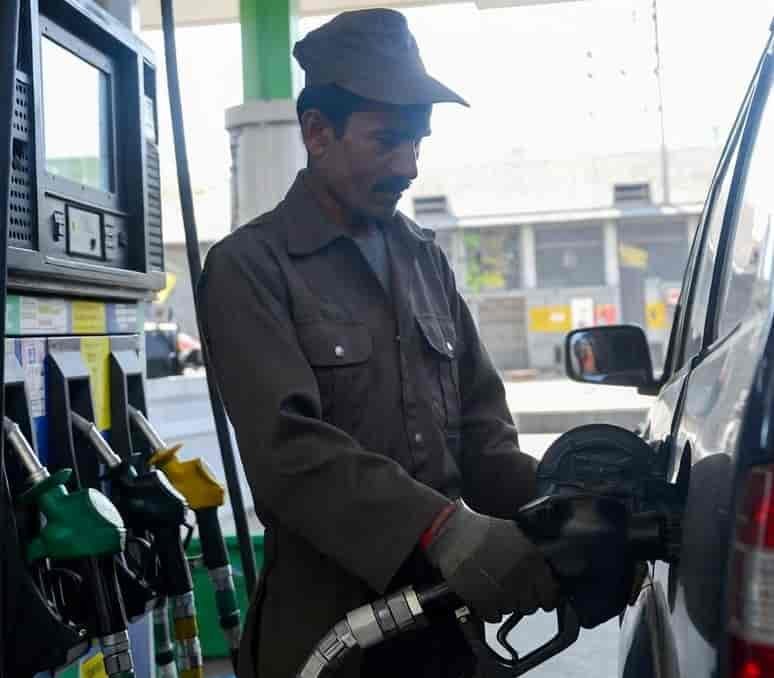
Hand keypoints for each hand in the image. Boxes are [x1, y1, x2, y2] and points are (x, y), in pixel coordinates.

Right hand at [424, 499, 558, 622]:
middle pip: (530, 606)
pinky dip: (489, 609)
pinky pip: (493, 616)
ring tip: (494, 585)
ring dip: (505, 602)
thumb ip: (533, 553)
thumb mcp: (516, 532)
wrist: (453, 532)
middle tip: (512, 587)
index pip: (549, 594)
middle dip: (523, 599)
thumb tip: (545, 570)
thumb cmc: (482, 529)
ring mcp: (501, 591)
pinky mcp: (482, 601)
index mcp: (532, 559)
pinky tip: (484, 594)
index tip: (539, 594)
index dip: (544, 595)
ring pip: (511, 611)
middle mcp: (520, 577)